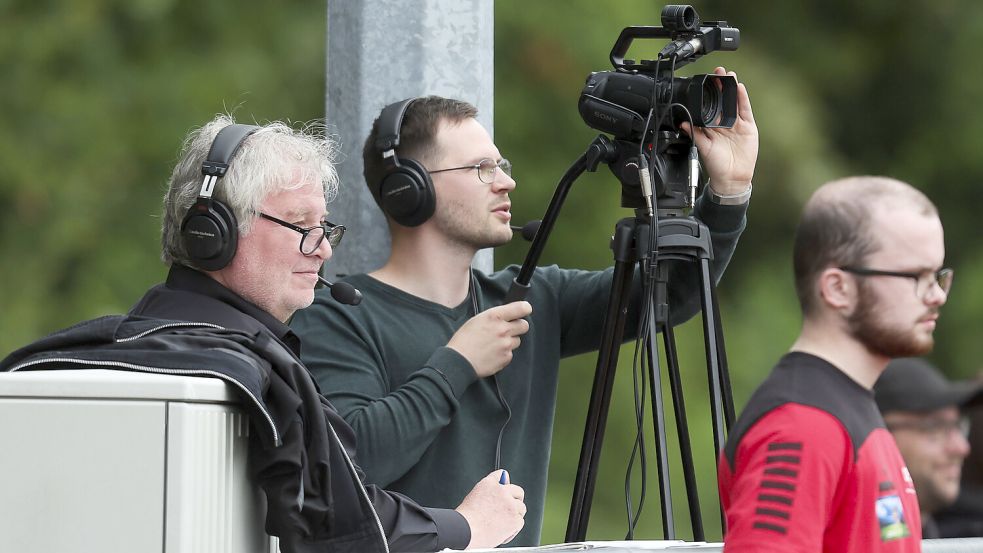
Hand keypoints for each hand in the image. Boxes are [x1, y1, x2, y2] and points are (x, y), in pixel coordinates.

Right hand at [447, 301, 531, 377]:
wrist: (458, 361)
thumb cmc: (464, 340)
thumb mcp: (477, 320)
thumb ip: (494, 317)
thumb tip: (507, 316)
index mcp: (494, 316)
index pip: (521, 308)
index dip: (525, 309)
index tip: (525, 310)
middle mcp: (503, 329)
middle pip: (524, 325)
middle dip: (518, 327)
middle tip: (508, 330)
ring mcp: (506, 344)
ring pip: (517, 341)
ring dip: (509, 342)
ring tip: (494, 345)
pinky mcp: (506, 358)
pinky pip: (510, 354)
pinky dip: (503, 354)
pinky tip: (491, 354)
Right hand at [456, 470, 525, 548]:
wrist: (465, 532)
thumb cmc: (466, 518)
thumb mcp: (475, 495)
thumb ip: (491, 487)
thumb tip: (505, 479)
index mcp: (489, 483)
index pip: (502, 475)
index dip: (504, 486)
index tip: (502, 494)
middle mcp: (502, 491)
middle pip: (518, 492)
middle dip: (515, 500)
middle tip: (506, 511)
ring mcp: (510, 505)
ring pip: (521, 508)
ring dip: (514, 515)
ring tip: (501, 523)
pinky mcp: (515, 519)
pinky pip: (520, 522)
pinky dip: (513, 528)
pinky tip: (502, 531)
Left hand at [680, 66, 757, 194]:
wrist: (732, 178)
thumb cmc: (716, 165)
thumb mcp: (703, 148)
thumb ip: (695, 134)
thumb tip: (683, 124)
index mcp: (712, 127)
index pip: (710, 107)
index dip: (709, 95)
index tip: (706, 82)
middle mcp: (724, 124)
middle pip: (723, 101)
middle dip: (721, 86)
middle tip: (718, 72)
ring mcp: (737, 124)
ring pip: (734, 103)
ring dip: (732, 89)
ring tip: (729, 75)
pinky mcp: (748, 127)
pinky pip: (745, 110)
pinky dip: (742, 99)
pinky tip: (740, 88)